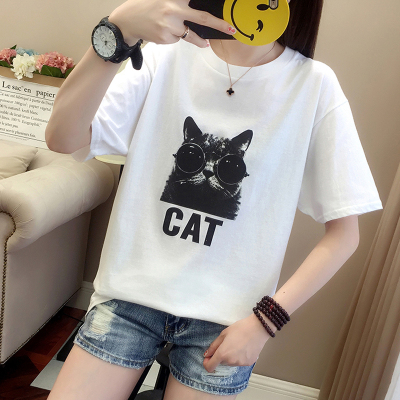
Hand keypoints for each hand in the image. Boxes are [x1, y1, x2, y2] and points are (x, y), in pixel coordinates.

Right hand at [109, 0, 235, 47]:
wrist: (127, 21)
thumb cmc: (146, 6)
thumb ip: (179, 2)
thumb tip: (194, 11)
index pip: (196, 2)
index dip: (210, 13)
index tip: (225, 22)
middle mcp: (173, 10)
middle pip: (201, 18)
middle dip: (218, 24)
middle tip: (230, 30)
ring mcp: (170, 26)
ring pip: (188, 33)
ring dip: (191, 35)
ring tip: (190, 35)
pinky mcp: (166, 38)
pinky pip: (177, 39)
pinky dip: (174, 36)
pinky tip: (162, 30)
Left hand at [203, 313, 271, 372]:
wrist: (258, 328)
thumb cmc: (240, 328)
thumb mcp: (224, 334)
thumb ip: (214, 346)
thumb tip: (207, 354)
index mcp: (223, 353)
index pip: (210, 367)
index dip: (207, 363)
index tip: (208, 357)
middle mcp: (231, 361)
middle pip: (221, 363)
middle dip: (221, 356)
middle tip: (227, 344)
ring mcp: (240, 364)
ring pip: (230, 363)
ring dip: (230, 357)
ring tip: (237, 344)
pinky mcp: (248, 363)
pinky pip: (239, 362)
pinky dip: (239, 357)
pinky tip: (244, 348)